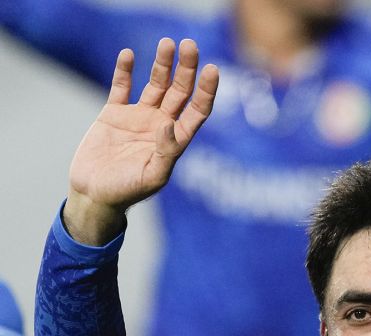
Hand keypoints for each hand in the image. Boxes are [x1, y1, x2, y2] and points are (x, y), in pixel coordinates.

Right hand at [63, 38, 217, 243]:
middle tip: (190, 45)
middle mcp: (160, 124)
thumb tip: (169, 125)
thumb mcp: (153, 176)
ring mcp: (138, 117)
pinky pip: (121, 87)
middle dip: (186, 69)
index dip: (207, 91)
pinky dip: (125, 71)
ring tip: (167, 43)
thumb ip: (166, 152)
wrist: (95, 194)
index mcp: (175, 140)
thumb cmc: (127, 192)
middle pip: (180, 91)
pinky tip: (129, 54)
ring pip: (155, 85)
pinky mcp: (113, 114)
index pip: (197, 110)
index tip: (213, 69)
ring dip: (162, 65)